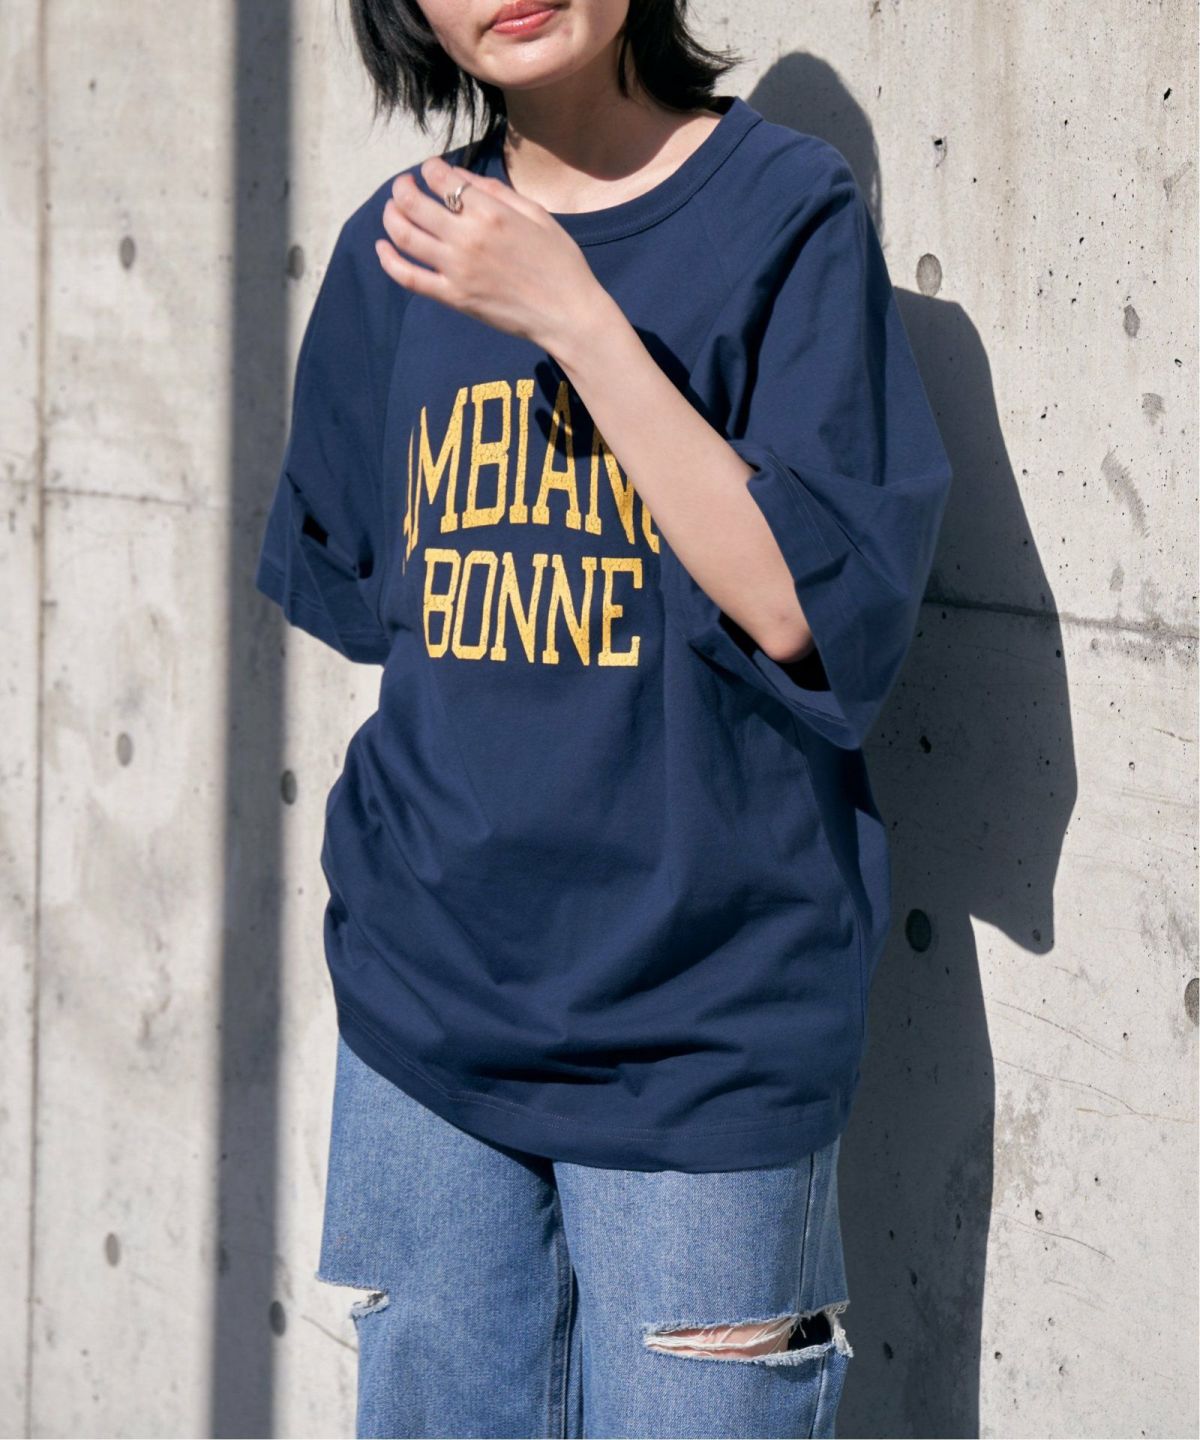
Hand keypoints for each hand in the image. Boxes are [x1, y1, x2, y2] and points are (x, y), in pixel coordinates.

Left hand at [376, 154, 606, 355]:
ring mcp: (457, 270)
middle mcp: (467, 238)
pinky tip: (381, 248)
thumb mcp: (536, 214)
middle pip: (414, 204)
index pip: (442, 179)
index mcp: (490, 213)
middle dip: (403, 187)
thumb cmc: (559, 262)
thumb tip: (461, 178)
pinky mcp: (454, 297)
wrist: (567, 314)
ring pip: (405, 236)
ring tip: (391, 209)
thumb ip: (495, 192)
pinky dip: (389, 261)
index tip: (431, 170)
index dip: (430, 168)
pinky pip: (409, 277)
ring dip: (390, 217)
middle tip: (403, 185)